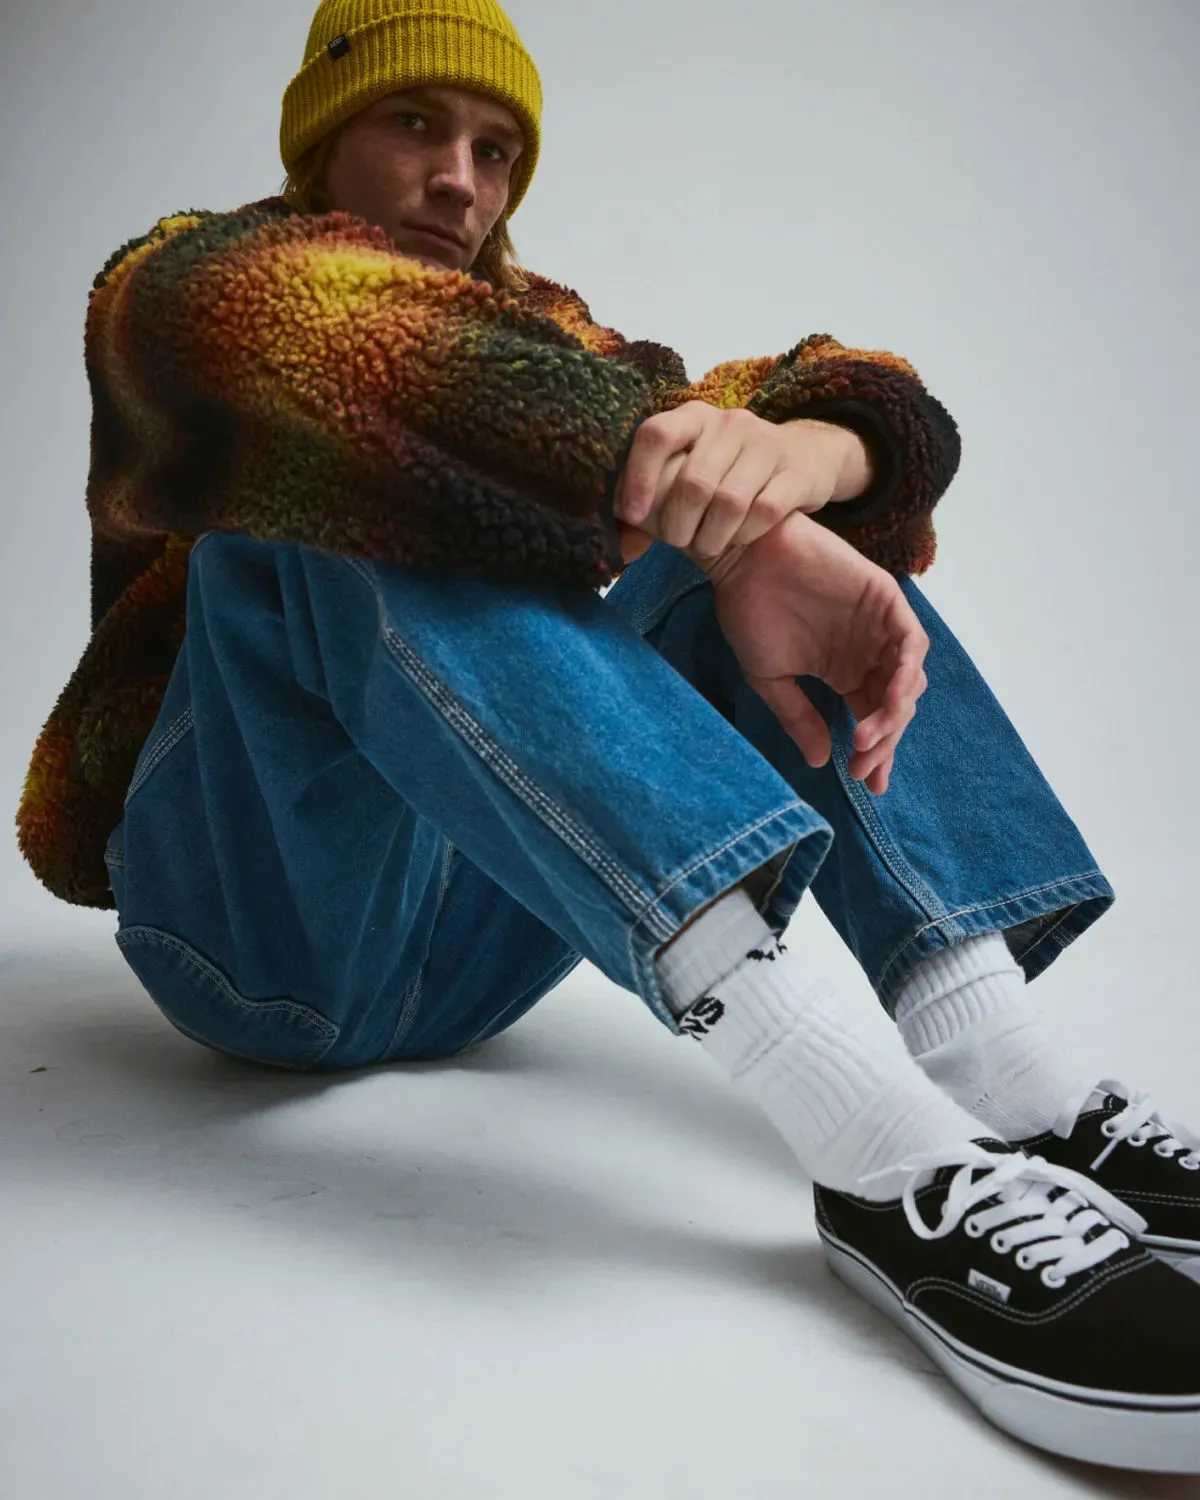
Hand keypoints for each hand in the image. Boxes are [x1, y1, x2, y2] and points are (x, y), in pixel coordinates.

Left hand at [613, 401, 859, 563]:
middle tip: (678, 542)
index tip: (632, 515)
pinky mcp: (797, 472)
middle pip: (693, 481)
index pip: (656, 434)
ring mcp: (767, 444)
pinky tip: (739, 538)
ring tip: (707, 546)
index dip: (638, 477)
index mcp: (693, 417)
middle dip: (678, 523)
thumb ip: (652, 508)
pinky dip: (746, 534)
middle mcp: (730, 423)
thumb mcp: (689, 474)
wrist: (805, 456)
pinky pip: (765, 511)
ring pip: (729, 502)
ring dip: (711, 536)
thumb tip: (622, 550)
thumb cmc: (730, 472)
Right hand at [709, 511, 928, 793]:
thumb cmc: (751, 612)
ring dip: (893, 714)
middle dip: (883, 741)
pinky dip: (906, 674)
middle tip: (863, 767)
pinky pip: (912, 643)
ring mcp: (880, 626)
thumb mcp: (772, 678)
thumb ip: (799, 717)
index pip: (873, 718)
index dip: (876, 752)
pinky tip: (889, 701)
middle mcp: (869, 651)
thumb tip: (820, 762)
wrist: (743, 560)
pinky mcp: (886, 600)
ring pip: (908, 680)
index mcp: (846, 670)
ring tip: (867, 740)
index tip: (867, 784)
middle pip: (894, 705)